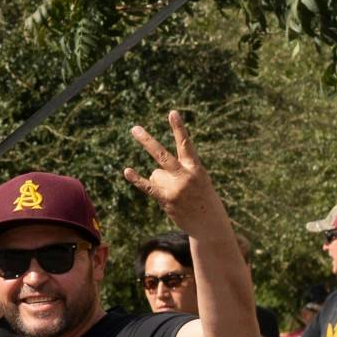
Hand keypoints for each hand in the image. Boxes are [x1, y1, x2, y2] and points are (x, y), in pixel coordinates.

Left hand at [123, 110, 219, 226]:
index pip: (185, 144)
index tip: (172, 113)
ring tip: (177, 193)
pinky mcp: (166, 200)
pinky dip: (137, 179)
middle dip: (147, 141)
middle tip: (134, 128)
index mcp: (195, 167)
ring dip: (162, 182)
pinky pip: (148, 187)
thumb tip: (153, 174)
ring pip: (156, 174)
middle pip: (161, 154)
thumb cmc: (203, 198)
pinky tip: (127, 171)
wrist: (209, 224)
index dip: (178, 128)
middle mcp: (185, 176)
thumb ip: (179, 172)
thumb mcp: (198, 180)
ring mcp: (175, 188)